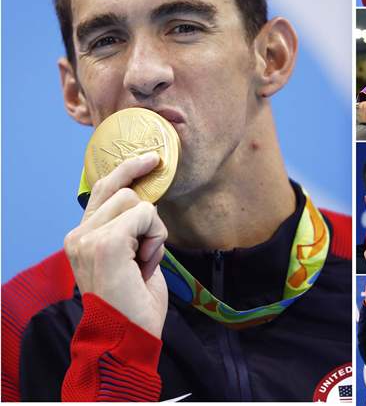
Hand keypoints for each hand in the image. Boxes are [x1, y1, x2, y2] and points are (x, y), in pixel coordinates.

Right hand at [63, 151, 168, 338]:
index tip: (152, 159)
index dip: (128, 170)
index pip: (103, 189)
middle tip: (144, 257)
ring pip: (138, 202)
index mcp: (82, 237)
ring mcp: (88, 237)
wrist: (126, 337)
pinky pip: (146, 215)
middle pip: (126, 192)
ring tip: (142, 263)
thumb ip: (131, 230)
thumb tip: (148, 203)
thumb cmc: (134, 304)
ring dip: (154, 232)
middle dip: (149, 222)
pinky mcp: (104, 242)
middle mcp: (79, 234)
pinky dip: (156, 238)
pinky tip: (144, 264)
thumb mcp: (132, 258)